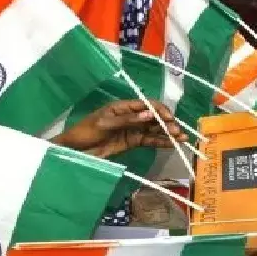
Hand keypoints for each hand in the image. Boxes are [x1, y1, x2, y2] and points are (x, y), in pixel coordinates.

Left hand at [51, 100, 187, 158]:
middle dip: (167, 123)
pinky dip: (160, 142)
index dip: (160, 111)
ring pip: (153, 130)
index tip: (170, 119)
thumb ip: (127, 120)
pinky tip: (171, 144)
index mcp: (123, 107)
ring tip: (181, 139)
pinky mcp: (131, 142)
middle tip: (179, 132)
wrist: (74, 150)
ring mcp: (132, 130)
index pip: (146, 105)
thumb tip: (148, 115)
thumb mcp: (105, 124)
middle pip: (153, 117)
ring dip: (167, 133)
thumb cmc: (86, 131)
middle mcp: (130, 117)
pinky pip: (148, 141)